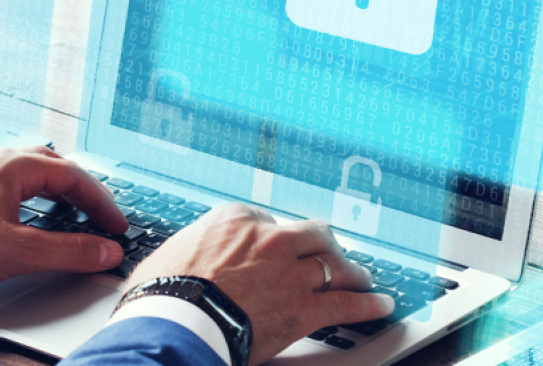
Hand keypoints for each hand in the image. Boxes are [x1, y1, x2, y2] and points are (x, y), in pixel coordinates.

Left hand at [0, 146, 127, 287]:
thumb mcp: (16, 251)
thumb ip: (66, 252)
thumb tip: (103, 252)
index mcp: (14, 165)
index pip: (75, 176)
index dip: (102, 202)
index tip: (115, 225)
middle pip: (54, 166)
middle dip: (81, 191)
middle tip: (98, 215)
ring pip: (28, 171)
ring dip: (55, 189)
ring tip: (68, 209)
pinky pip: (7, 181)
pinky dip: (30, 195)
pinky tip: (22, 213)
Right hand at [127, 204, 393, 365]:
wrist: (176, 322)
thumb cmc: (163, 291)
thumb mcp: (172, 253)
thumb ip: (193, 250)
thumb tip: (184, 260)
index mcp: (235, 219)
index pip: (268, 220)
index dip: (276, 237)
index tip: (279, 247)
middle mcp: (270, 239)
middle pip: (313, 234)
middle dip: (324, 245)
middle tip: (330, 253)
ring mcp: (291, 272)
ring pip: (334, 264)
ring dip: (350, 272)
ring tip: (360, 277)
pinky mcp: (304, 307)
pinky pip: (347, 303)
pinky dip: (367, 305)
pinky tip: (379, 305)